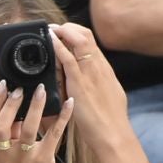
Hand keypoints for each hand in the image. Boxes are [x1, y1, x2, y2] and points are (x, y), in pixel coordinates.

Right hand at [0, 78, 73, 162]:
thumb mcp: (2, 157)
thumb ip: (4, 135)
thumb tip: (12, 106)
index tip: (2, 86)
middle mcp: (4, 157)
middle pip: (1, 127)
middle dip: (10, 105)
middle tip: (19, 89)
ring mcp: (24, 160)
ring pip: (28, 129)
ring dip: (35, 107)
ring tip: (40, 90)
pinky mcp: (43, 161)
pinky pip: (53, 135)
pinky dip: (62, 118)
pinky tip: (68, 104)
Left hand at [50, 24, 126, 144]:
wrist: (113, 134)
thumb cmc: (109, 119)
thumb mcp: (106, 94)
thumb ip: (96, 83)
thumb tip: (87, 79)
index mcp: (104, 68)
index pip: (91, 41)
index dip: (76, 32)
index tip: (64, 31)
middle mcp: (99, 66)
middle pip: (86, 35)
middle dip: (68, 27)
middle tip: (53, 28)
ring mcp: (91, 73)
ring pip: (79, 41)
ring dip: (62, 32)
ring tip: (49, 30)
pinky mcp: (80, 83)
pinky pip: (69, 59)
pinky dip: (59, 46)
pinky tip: (51, 40)